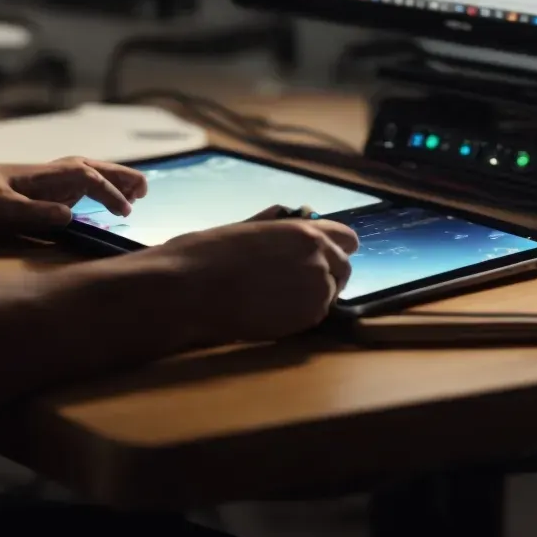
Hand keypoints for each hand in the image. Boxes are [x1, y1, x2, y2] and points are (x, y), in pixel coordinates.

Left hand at [0, 156, 148, 235]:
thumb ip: (34, 212)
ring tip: (140, 190)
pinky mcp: (46, 188)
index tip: (125, 210)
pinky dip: (100, 185)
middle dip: (121, 176)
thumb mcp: (1, 208)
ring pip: (90, 172)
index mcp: (46, 175)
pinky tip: (108, 198)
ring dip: (114, 178)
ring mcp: (51, 179)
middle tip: (146, 189)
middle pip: (95, 168)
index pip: (88, 178)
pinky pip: (81, 182)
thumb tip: (69, 216)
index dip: (109, 192)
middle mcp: (53, 173)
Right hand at [162, 208, 360, 343]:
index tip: (320, 254)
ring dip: (312, 295)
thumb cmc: (205, 253)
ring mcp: (316, 293)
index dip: (334, 247)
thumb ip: (273, 225)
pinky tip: (270, 310)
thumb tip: (284, 215)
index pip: (347, 239)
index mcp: (304, 232)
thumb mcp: (242, 228)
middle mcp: (319, 260)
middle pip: (344, 269)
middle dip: (327, 273)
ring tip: (276, 296)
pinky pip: (314, 315)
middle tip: (296, 280)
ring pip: (330, 294)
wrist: (189, 291)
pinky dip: (299, 313)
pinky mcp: (306, 322)